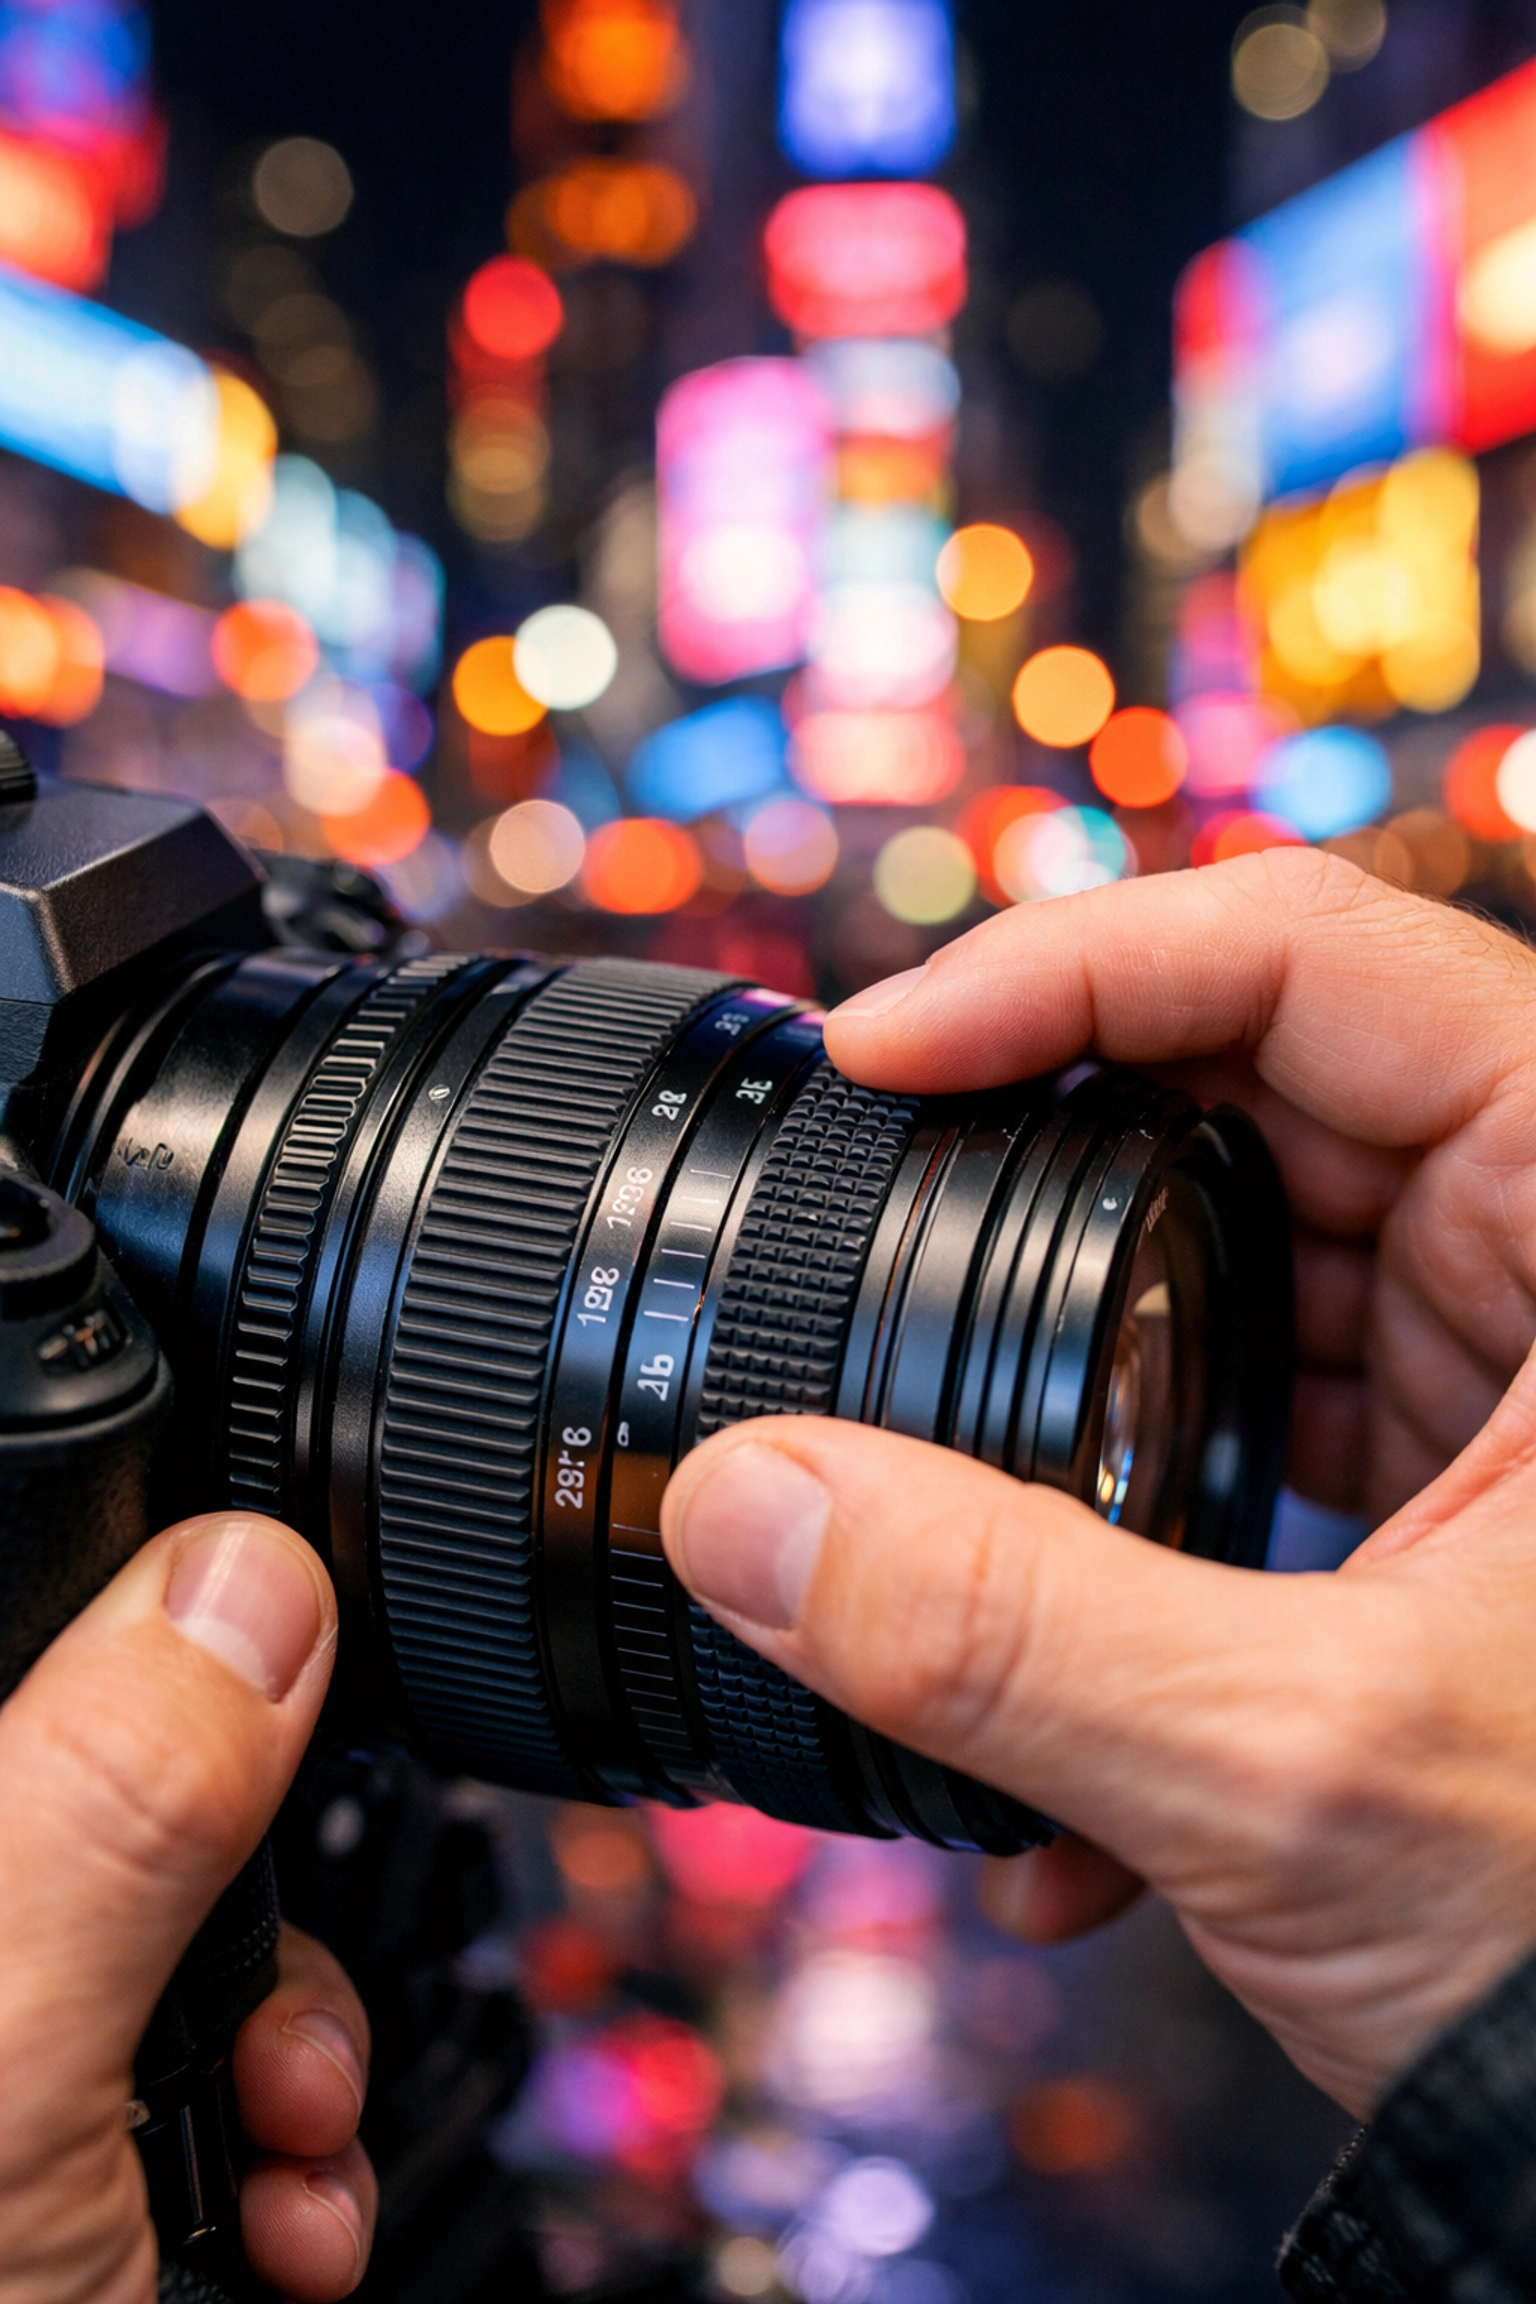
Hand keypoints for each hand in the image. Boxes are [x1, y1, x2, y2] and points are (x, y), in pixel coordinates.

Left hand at [0, 1511, 374, 2303]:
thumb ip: (108, 1797)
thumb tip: (243, 1577)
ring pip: (171, 1932)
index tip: (240, 1688)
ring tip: (285, 2139)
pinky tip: (272, 2213)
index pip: (8, 1626)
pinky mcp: (46, 2141)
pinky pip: (190, 2060)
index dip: (129, 1630)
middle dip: (234, 1893)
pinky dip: (269, 2131)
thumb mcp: (4, 2053)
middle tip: (249, 1995)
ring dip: (277, 2031)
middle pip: (112, 1788)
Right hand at [662, 852, 1535, 2118]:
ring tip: (939, 1498)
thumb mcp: (1301, 1766)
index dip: (1081, 963)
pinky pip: (1245, 1436)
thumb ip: (1002, 1630)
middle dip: (1039, 1186)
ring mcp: (1500, 1388)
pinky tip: (1049, 1737)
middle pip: (1251, 1101)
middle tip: (867, 1230)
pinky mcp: (1443, 1501)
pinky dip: (1122, 1543)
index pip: (1323, 959)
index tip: (890, 1054)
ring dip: (1069, 1402)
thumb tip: (742, 1501)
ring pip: (1230, 1280)